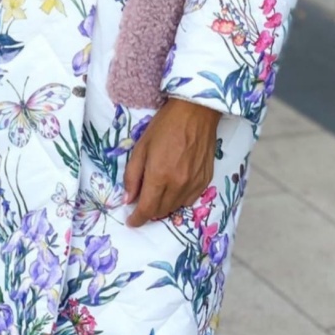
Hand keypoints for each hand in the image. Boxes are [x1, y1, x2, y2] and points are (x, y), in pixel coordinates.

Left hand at [124, 98, 221, 227]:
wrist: (195, 112)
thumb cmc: (164, 126)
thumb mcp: (141, 147)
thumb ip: (132, 175)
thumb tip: (128, 199)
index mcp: (159, 176)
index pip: (147, 209)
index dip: (137, 219)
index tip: (131, 221)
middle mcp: (178, 184)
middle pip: (161, 211)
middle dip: (149, 211)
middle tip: (142, 203)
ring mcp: (194, 183)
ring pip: (176, 207)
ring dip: (164, 207)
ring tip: (157, 195)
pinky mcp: (205, 179)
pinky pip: (190, 199)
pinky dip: (179, 200)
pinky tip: (174, 189)